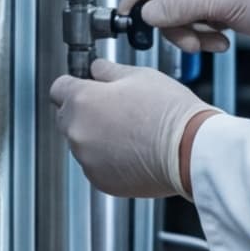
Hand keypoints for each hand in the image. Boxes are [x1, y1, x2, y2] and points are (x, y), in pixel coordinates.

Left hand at [49, 60, 214, 200]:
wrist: (191, 150)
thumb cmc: (169, 111)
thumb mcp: (138, 75)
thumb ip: (108, 70)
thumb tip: (97, 69)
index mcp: (82, 101)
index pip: (58, 88)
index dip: (74, 84)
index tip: (86, 86)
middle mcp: (78, 132)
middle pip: (66, 117)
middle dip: (84, 112)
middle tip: (114, 108)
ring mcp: (87, 160)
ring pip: (82, 143)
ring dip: (96, 137)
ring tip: (130, 131)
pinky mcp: (101, 181)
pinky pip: (96, 165)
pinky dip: (107, 159)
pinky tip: (132, 150)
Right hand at [124, 0, 249, 49]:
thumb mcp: (218, 1)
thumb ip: (177, 8)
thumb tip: (146, 14)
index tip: (129, 17)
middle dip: (172, 24)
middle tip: (186, 41)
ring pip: (179, 16)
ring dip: (190, 34)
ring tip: (210, 42)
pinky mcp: (220, 9)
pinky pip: (196, 26)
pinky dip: (204, 38)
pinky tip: (222, 41)